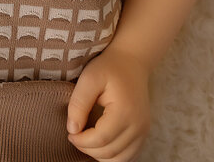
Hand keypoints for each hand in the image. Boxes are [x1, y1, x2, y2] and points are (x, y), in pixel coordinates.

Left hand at [66, 46, 150, 161]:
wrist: (132, 61)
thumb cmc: (109, 67)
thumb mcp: (89, 78)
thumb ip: (78, 103)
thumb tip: (72, 129)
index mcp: (125, 111)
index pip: (100, 139)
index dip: (81, 141)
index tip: (69, 133)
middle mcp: (139, 125)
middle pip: (110, 152)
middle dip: (87, 149)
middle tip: (74, 136)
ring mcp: (143, 131)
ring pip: (120, 159)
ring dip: (99, 155)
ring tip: (86, 140)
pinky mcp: (143, 133)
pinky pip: (128, 156)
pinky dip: (112, 155)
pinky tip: (99, 144)